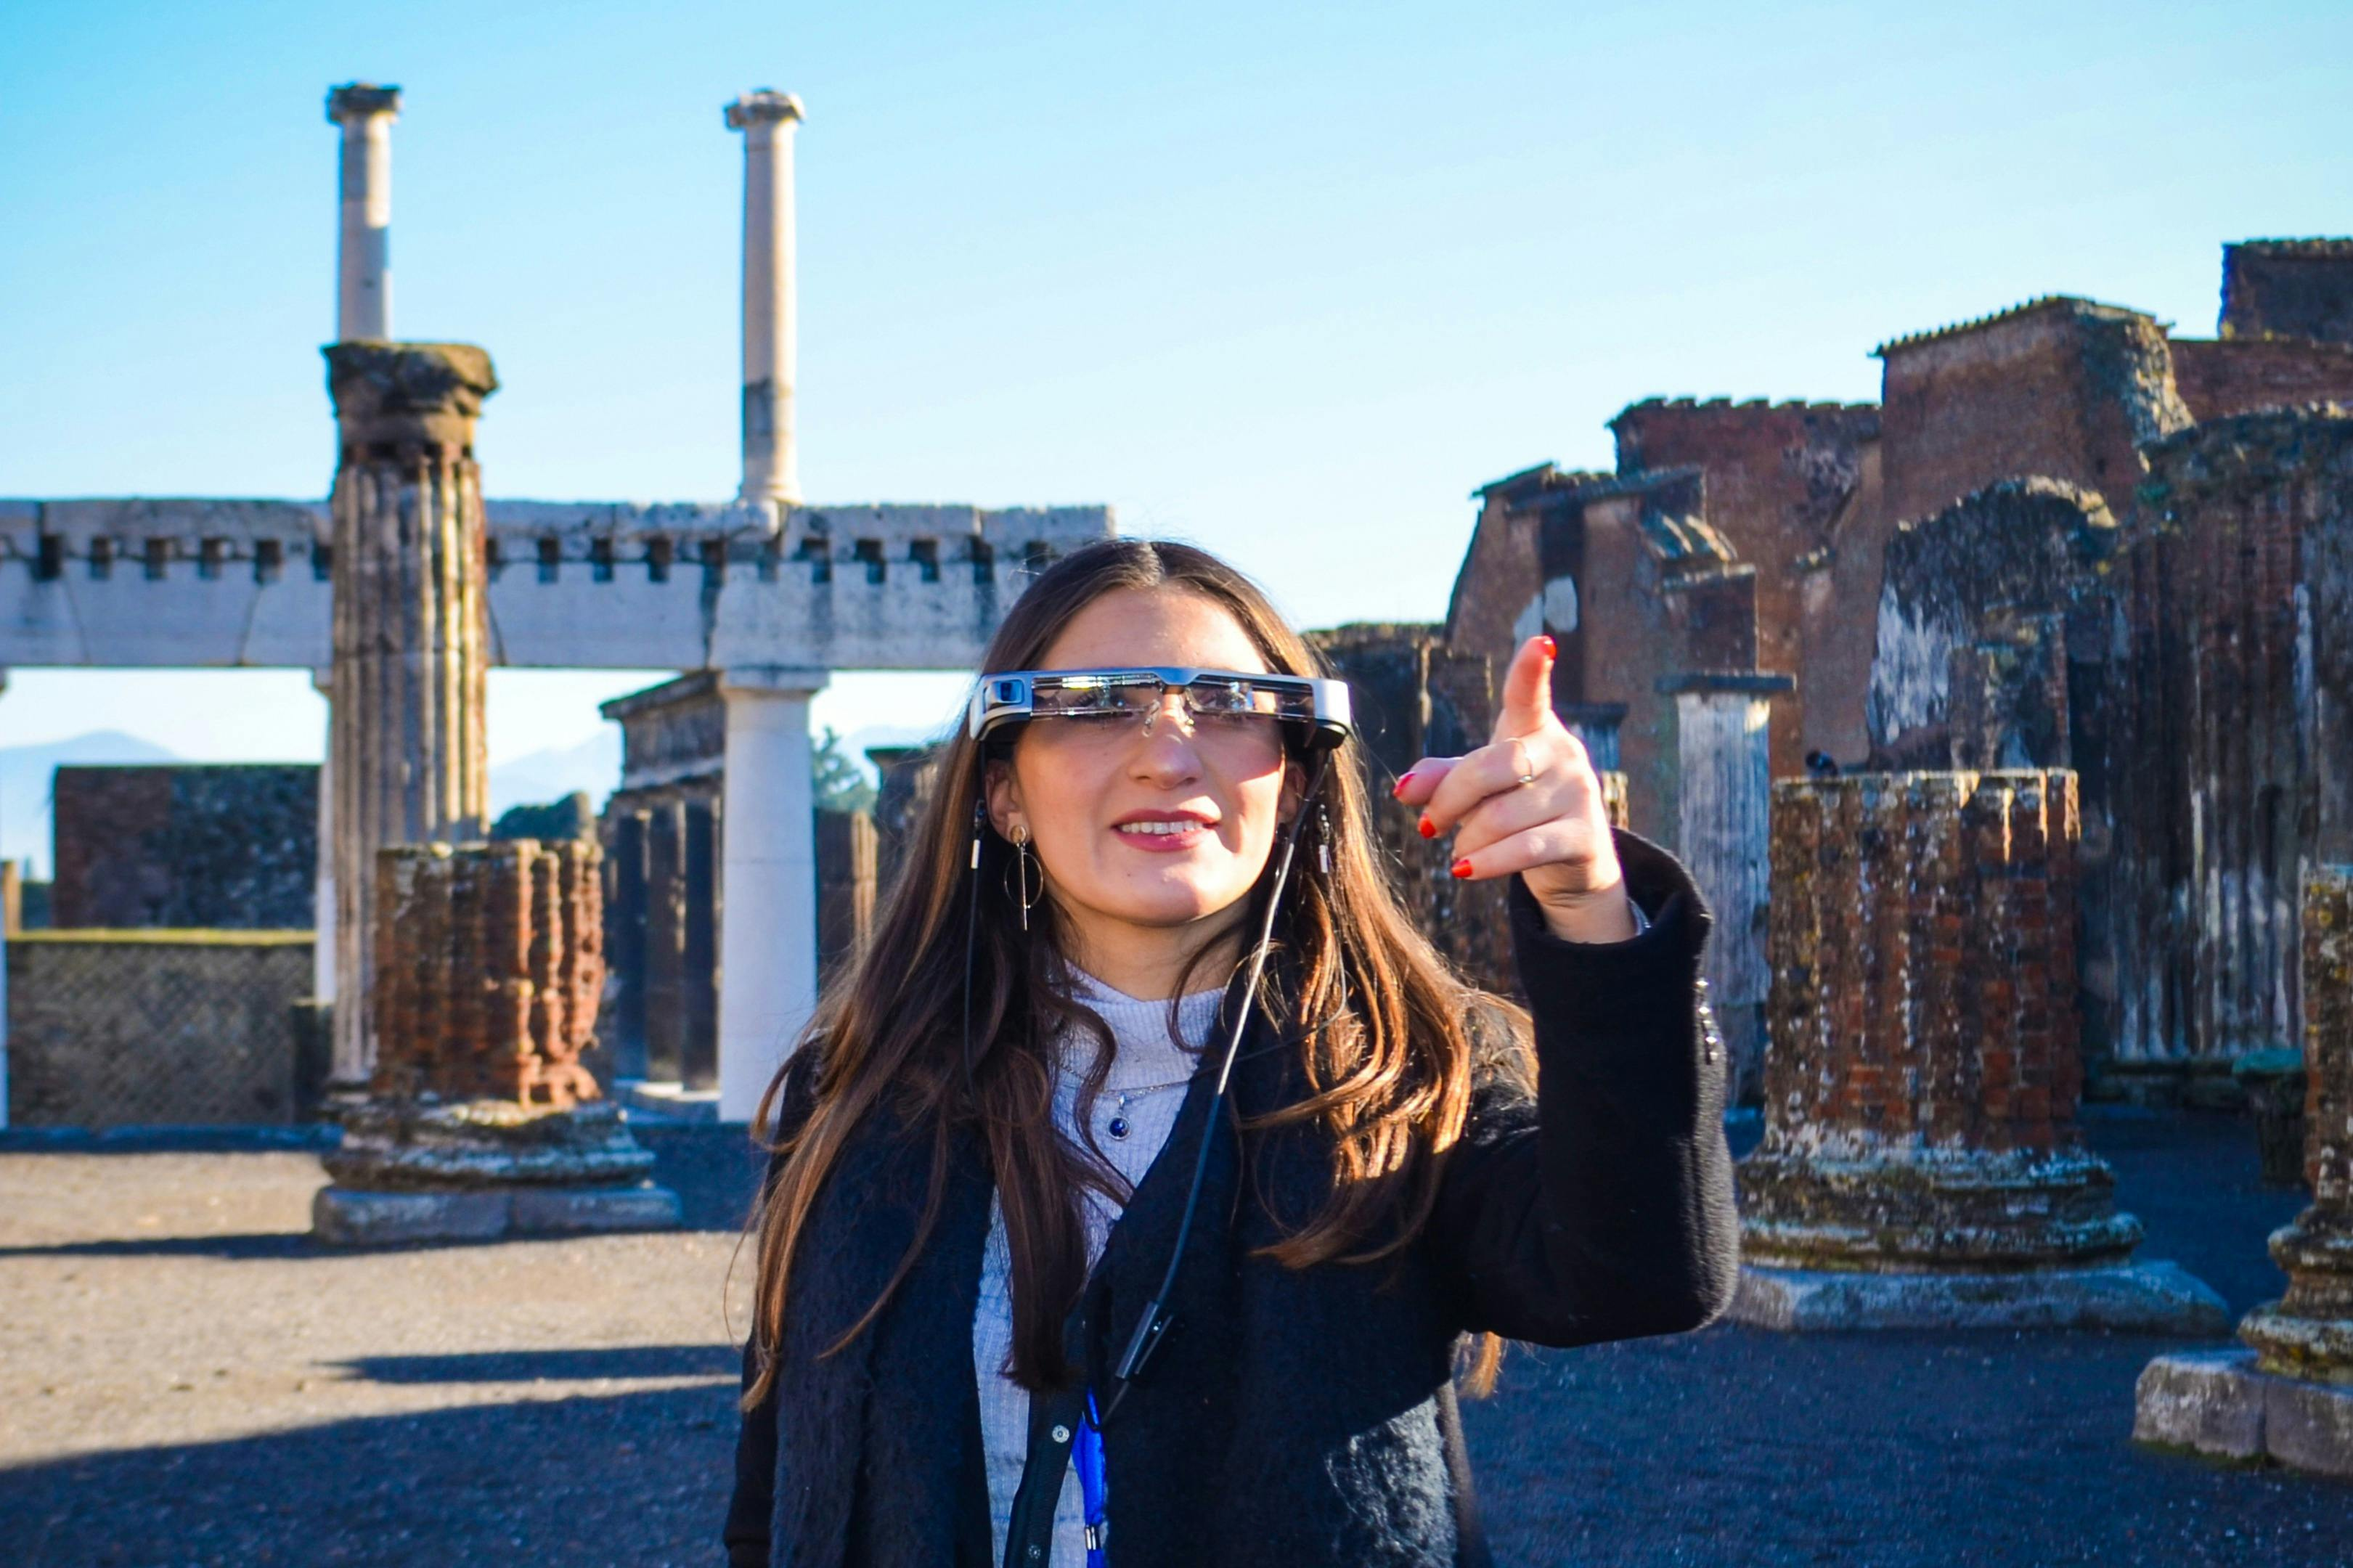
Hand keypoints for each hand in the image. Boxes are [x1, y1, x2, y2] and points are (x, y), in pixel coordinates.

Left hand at [1391, 635, 1631, 943]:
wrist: (1571, 862)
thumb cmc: (1517, 810)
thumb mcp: (1479, 789)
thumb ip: (1440, 780)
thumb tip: (1401, 790)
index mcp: (1534, 730)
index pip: (1530, 695)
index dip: (1532, 670)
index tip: (1540, 644)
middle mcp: (1563, 753)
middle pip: (1494, 766)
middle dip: (1451, 799)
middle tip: (1429, 826)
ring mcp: (1580, 793)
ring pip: (1503, 815)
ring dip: (1468, 839)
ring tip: (1459, 852)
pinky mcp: (1586, 835)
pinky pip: (1525, 848)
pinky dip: (1486, 862)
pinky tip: (1464, 870)